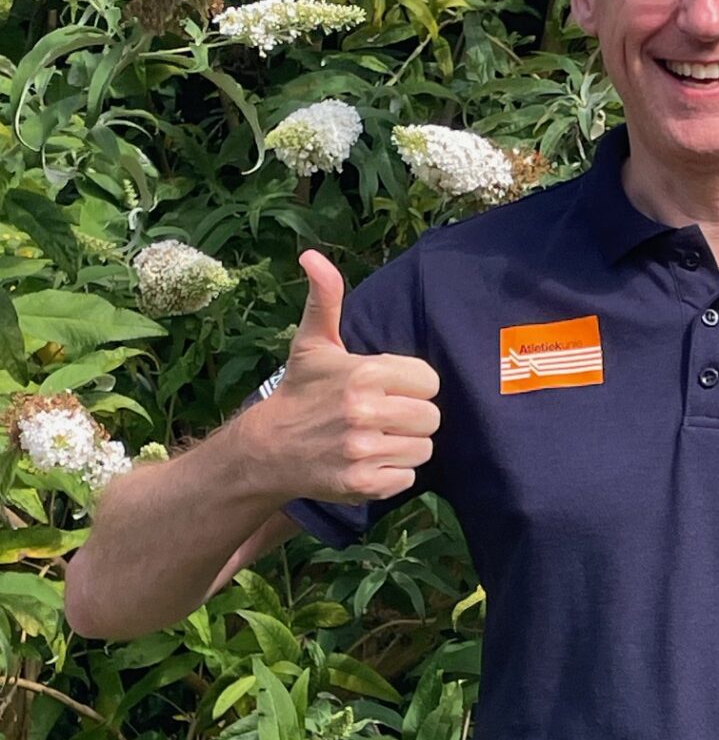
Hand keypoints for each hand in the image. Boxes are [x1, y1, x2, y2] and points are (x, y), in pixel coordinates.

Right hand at [244, 251, 441, 506]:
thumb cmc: (301, 392)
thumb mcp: (313, 343)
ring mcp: (364, 451)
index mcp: (365, 373)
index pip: (429, 380)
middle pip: (431, 417)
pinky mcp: (363, 484)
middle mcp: (365, 412)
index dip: (412, 385)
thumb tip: (312, 256)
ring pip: (423, 449)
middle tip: (383, 416)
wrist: (266, 449)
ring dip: (404, 446)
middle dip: (412, 417)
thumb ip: (326, 299)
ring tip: (375, 439)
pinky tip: (369, 462)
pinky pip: (408, 479)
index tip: (388, 389)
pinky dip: (393, 475)